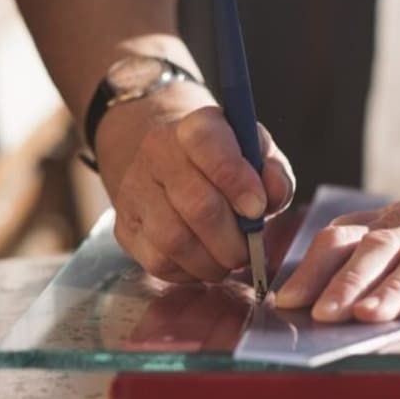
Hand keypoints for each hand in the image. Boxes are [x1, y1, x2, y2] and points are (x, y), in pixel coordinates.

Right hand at [96, 81, 295, 282]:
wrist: (174, 163)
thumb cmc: (227, 162)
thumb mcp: (259, 155)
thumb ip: (273, 173)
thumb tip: (272, 195)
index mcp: (196, 126)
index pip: (207, 145)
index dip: (237, 180)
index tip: (258, 209)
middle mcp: (158, 153)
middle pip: (197, 205)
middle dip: (233, 238)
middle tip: (250, 248)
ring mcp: (135, 190)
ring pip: (174, 240)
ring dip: (213, 261)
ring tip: (230, 258)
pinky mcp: (125, 227)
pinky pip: (158, 262)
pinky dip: (190, 272)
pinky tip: (205, 262)